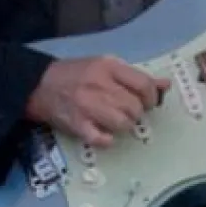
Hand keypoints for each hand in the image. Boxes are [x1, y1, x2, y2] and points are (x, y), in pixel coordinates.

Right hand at [26, 56, 170, 147]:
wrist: (40, 84)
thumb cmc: (77, 74)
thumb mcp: (106, 66)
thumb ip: (135, 76)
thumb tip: (166, 85)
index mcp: (108, 67)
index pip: (143, 85)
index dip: (151, 97)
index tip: (148, 102)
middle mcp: (99, 84)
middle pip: (135, 107)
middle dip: (136, 113)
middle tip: (128, 111)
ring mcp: (87, 106)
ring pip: (123, 123)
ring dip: (124, 126)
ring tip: (116, 121)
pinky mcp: (77, 124)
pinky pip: (103, 139)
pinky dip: (108, 139)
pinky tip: (104, 133)